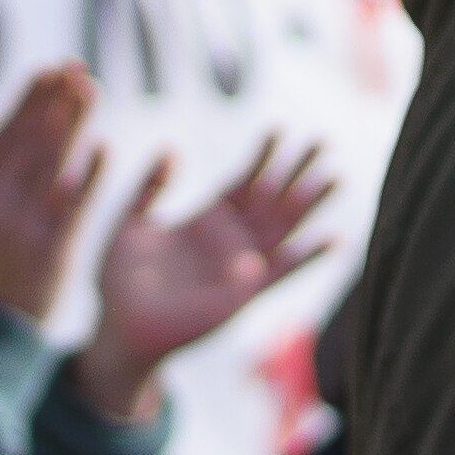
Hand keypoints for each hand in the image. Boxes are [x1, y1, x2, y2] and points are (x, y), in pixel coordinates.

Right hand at [0, 64, 110, 318]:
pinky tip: (103, 146)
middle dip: (55, 100)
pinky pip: (74, 205)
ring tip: (89, 88)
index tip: (47, 70)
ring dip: (73, 122)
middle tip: (76, 67)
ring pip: (52, 162)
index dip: (27, 100)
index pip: (3, 134)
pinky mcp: (52, 249)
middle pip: (31, 140)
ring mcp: (23, 226)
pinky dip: (88, 175)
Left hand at [78, 137, 337, 418]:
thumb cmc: (119, 281)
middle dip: (297, 171)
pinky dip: (308, 256)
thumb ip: (148, 186)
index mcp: (206, 221)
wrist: (119, 326)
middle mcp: (230, 241)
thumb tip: (172, 149)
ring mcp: (240, 266)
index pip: (243, 181)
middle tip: (321, 141)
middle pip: (273, 197)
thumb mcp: (129, 222)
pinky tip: (334, 238)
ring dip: (310, 203)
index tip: (278, 128)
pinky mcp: (244, 293)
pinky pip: (283, 271)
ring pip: (284, 227)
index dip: (262, 156)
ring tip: (335, 176)